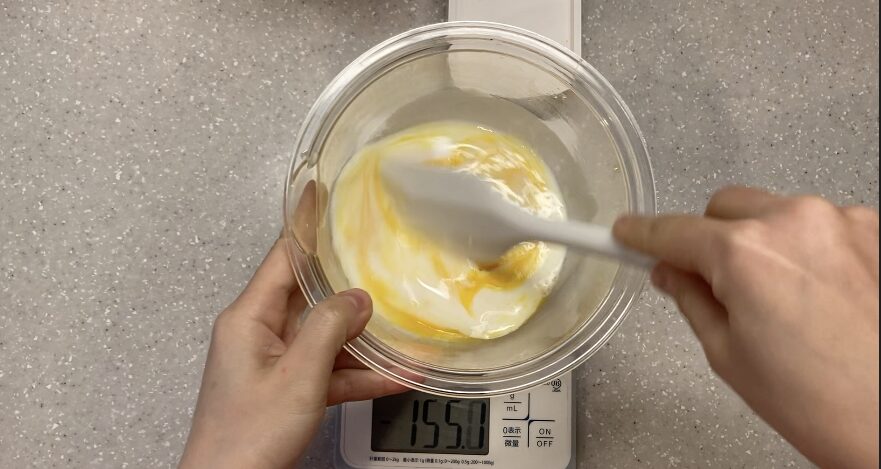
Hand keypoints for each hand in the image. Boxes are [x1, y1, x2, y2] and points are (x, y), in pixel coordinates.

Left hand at [179, 236, 406, 468]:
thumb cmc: (245, 438)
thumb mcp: (298, 376)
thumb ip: (329, 329)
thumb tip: (356, 298)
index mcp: (249, 318)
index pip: (282, 256)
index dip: (305, 224)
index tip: (319, 193)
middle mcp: (258, 333)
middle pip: (310, 294)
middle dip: (347, 283)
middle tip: (377, 258)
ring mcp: (273, 362)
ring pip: (325, 335)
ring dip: (362, 339)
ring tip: (401, 330)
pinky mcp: (286, 388)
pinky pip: (329, 369)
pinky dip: (358, 372)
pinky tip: (394, 374)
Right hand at [614, 187, 878, 468]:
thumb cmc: (826, 404)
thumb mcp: (729, 355)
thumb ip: (692, 300)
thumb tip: (673, 274)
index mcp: (744, 254)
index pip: (672, 231)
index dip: (640, 235)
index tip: (625, 234)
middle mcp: (794, 222)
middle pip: (724, 208)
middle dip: (710, 241)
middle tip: (717, 286)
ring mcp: (842, 222)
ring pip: (775, 213)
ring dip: (764, 243)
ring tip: (783, 304)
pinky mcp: (877, 231)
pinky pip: (820, 226)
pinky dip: (808, 250)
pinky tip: (819, 296)